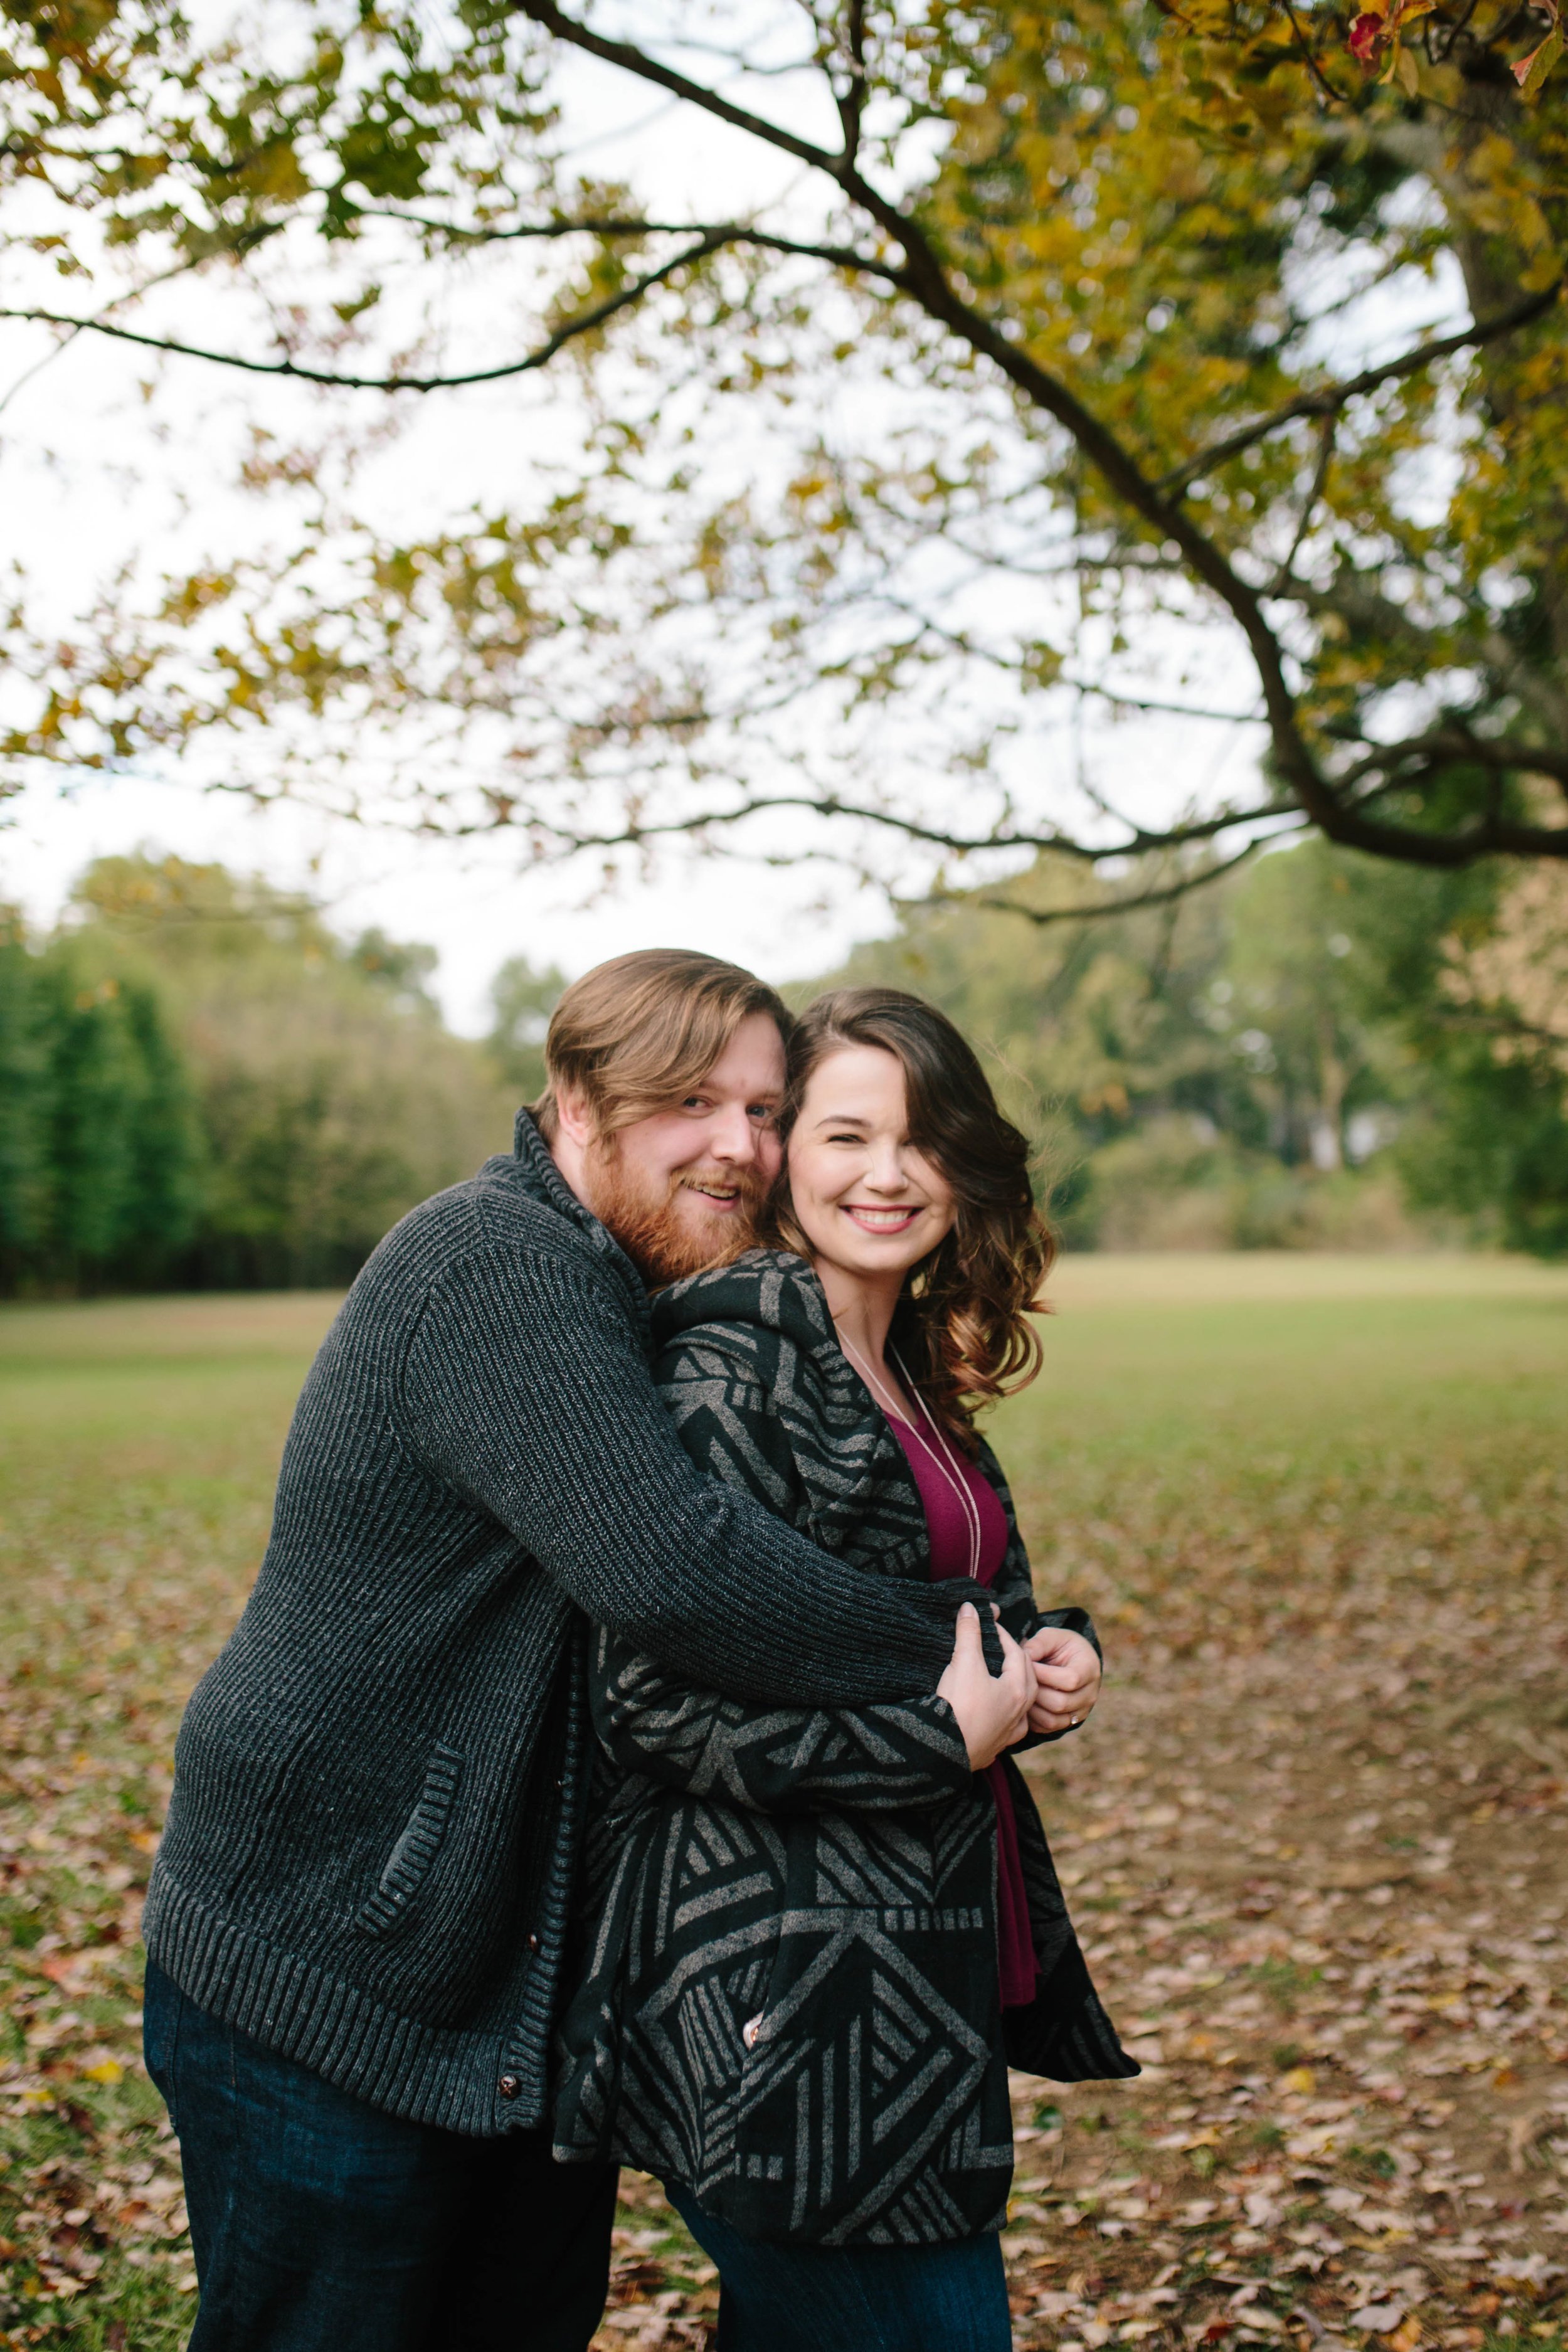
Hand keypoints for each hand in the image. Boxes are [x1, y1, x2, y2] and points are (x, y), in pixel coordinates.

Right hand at [936, 1604, 1033, 1769]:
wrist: (944, 1751)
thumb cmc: (959, 1705)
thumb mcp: (963, 1662)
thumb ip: (969, 1633)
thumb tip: (970, 1608)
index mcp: (1017, 1690)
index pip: (1017, 1654)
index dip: (1003, 1635)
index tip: (990, 1625)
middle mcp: (1019, 1713)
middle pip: (1027, 1680)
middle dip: (1016, 1661)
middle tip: (1001, 1648)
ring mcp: (1008, 1733)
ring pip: (1023, 1708)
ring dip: (1018, 1691)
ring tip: (1007, 1681)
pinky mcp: (993, 1747)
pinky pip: (1009, 1730)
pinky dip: (1007, 1718)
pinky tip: (999, 1716)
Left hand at [1023, 1625, 1100, 1735]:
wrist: (1071, 1660)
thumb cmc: (1060, 1646)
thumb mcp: (1052, 1636)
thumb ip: (1039, 1644)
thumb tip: (1023, 1656)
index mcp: (1089, 1669)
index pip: (1070, 1680)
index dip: (1044, 1674)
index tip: (1028, 1664)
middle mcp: (1090, 1694)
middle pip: (1060, 1703)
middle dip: (1036, 1691)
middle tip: (1020, 1680)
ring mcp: (1081, 1711)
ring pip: (1053, 1720)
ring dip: (1032, 1707)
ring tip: (1022, 1691)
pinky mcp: (1070, 1722)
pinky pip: (1048, 1728)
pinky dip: (1033, 1719)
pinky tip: (1025, 1703)